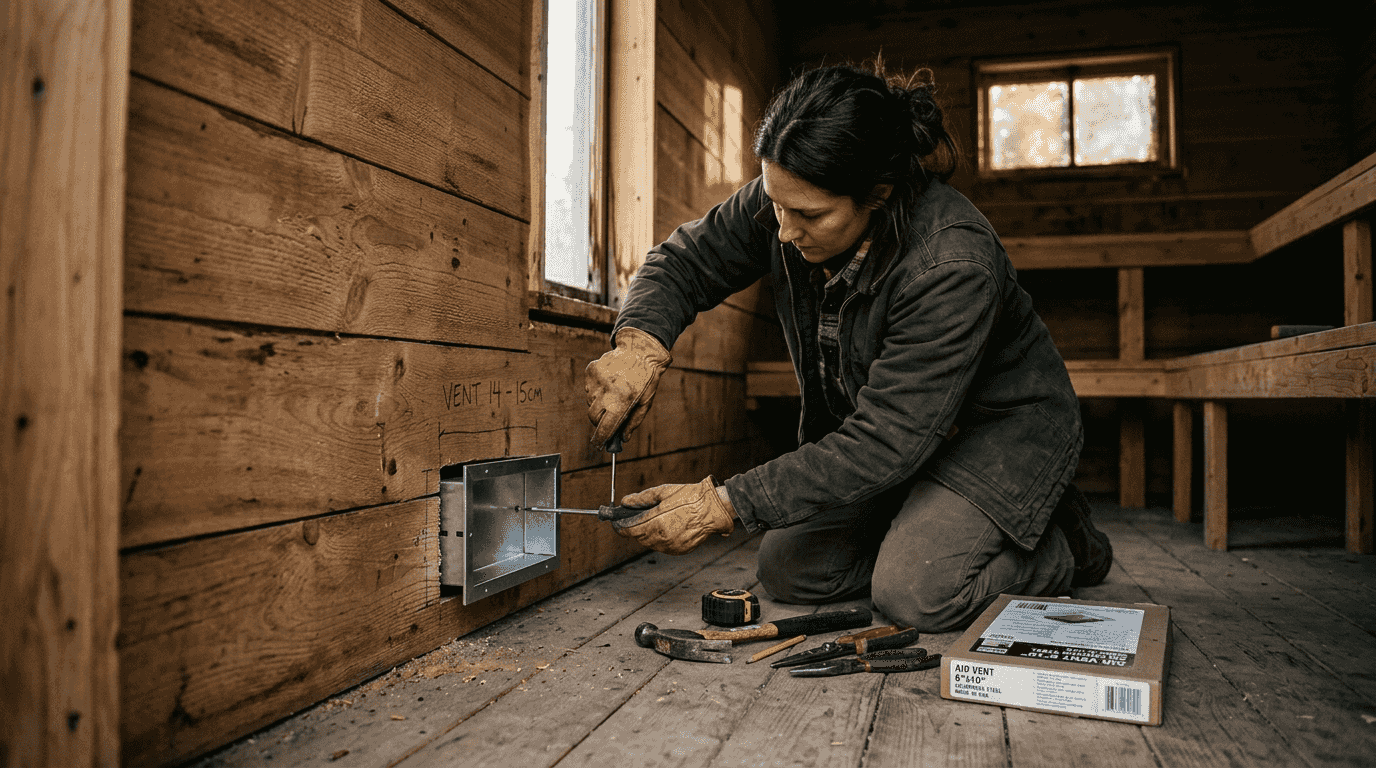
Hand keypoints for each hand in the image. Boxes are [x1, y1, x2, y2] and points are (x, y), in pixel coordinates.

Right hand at [585, 327, 671, 448]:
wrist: (641, 350)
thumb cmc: (646, 379)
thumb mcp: (645, 403)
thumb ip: (632, 422)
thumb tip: (623, 438)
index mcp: (622, 399)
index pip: (605, 426)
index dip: (601, 438)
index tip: (599, 444)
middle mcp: (607, 389)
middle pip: (593, 416)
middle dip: (599, 420)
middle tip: (608, 418)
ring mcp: (597, 379)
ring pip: (590, 402)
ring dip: (599, 403)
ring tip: (613, 393)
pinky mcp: (592, 370)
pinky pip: (589, 388)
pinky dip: (596, 390)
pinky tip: (609, 383)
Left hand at [612, 477, 734, 554]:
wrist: (713, 510)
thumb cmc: (690, 498)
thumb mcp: (664, 492)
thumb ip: (641, 499)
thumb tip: (626, 502)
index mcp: (656, 523)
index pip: (629, 529)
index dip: (619, 526)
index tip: (614, 522)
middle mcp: (662, 538)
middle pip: (638, 537)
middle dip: (633, 528)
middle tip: (633, 519)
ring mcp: (671, 546)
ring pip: (649, 543)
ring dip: (646, 534)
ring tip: (654, 521)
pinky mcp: (679, 550)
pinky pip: (662, 546)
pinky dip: (660, 539)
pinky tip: (666, 527)